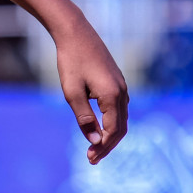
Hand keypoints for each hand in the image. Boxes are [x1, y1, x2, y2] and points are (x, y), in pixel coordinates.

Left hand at [54, 17, 128, 163]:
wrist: (76, 33)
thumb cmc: (70, 61)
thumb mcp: (71, 92)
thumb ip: (84, 117)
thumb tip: (94, 141)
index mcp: (112, 95)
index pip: (113, 130)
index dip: (102, 147)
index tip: (90, 158)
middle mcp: (122, 92)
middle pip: (121, 128)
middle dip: (107, 145)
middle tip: (92, 159)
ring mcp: (122, 87)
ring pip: (121, 119)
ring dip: (110, 135)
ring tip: (94, 148)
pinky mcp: (117, 82)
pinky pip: (118, 108)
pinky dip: (111, 122)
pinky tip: (99, 128)